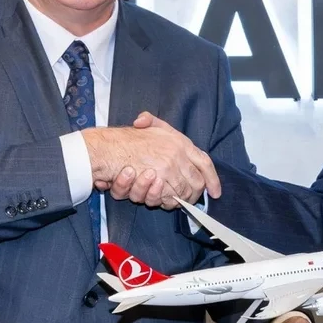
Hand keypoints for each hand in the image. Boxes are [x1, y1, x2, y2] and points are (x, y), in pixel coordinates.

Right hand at [83, 113, 219, 208]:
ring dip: (168, 198)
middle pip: (196, 183)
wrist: (106, 148)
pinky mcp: (158, 180)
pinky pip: (164, 199)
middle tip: (178, 201)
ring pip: (180, 194)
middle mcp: (178, 155)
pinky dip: (157, 199)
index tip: (215, 193)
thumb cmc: (124, 139)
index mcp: (180, 142)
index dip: (212, 179)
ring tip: (154, 195)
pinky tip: (150, 196)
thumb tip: (144, 121)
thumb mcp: (145, 125)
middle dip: (189, 196)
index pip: (205, 162)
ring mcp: (168, 167)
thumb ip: (151, 122)